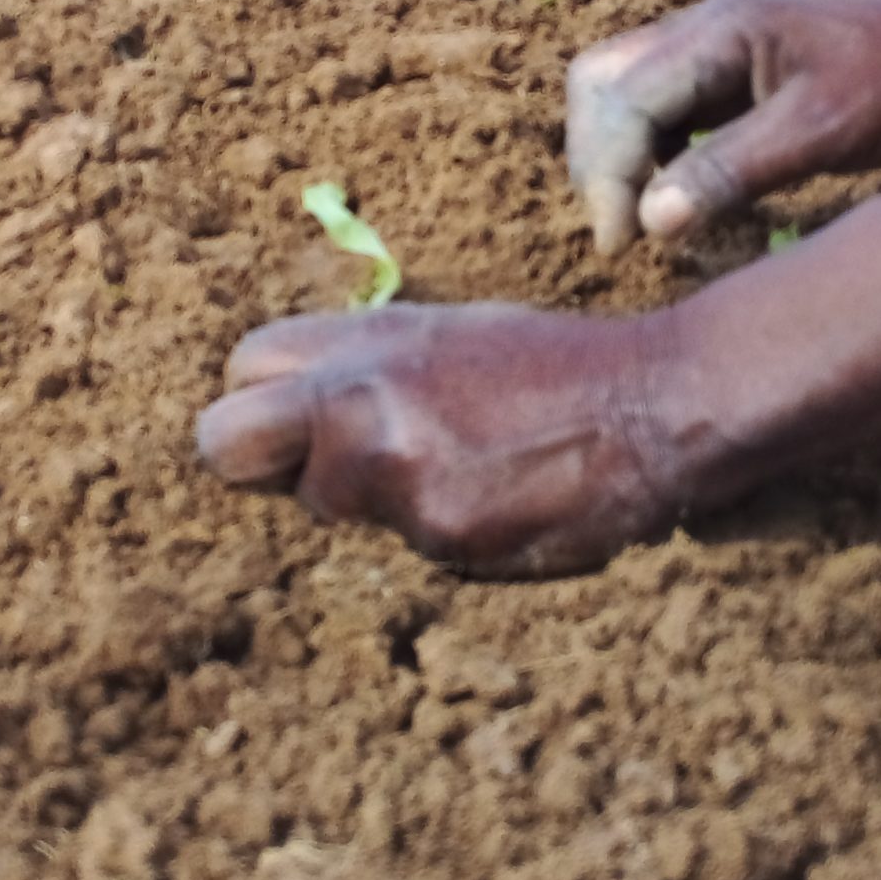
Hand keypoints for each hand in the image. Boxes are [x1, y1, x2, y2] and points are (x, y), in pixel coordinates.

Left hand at [196, 303, 697, 576]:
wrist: (654, 405)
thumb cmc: (557, 365)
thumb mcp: (450, 332)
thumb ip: (364, 365)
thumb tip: (296, 408)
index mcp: (364, 340)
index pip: (241, 373)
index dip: (263, 400)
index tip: (297, 418)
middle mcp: (360, 402)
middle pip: (226, 445)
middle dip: (259, 461)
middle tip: (321, 465)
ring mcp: (395, 475)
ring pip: (327, 508)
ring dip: (371, 500)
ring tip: (457, 471)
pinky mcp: (439, 535)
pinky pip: (404, 546)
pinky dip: (439, 531)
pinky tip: (496, 500)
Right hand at [566, 0, 880, 252]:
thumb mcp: (825, 132)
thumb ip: (732, 169)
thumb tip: (651, 218)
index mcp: (720, 32)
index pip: (621, 99)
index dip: (607, 176)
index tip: (622, 243)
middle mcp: (705, 28)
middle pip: (600, 83)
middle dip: (597, 158)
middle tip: (624, 231)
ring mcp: (716, 46)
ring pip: (623, 92)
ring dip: (619, 154)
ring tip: (644, 219)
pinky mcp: (732, 71)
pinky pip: (662, 104)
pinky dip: (651, 150)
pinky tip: (679, 193)